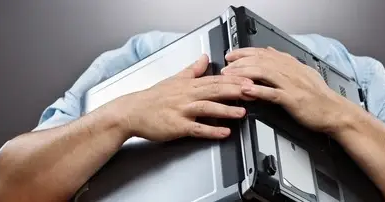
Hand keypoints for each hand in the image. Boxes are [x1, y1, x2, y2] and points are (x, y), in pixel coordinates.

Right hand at [107, 54, 253, 141]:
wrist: (132, 112)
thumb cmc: (153, 98)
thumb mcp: (174, 79)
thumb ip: (193, 70)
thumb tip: (205, 58)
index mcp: (189, 85)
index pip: (215, 80)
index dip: (234, 79)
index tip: (250, 79)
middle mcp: (187, 96)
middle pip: (214, 91)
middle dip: (235, 91)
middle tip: (252, 91)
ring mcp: (182, 111)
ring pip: (207, 108)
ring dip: (226, 110)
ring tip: (242, 112)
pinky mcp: (177, 126)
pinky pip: (197, 128)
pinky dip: (211, 130)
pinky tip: (224, 132)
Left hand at [222, 47, 356, 132]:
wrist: (335, 112)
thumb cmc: (320, 97)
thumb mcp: (304, 73)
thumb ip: (287, 63)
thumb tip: (272, 52)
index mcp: (292, 65)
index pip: (264, 52)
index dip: (245, 52)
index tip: (232, 55)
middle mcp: (290, 71)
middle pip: (260, 60)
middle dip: (239, 62)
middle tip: (225, 67)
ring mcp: (291, 84)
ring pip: (264, 72)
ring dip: (244, 73)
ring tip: (230, 76)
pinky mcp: (292, 99)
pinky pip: (272, 92)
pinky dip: (258, 90)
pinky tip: (246, 90)